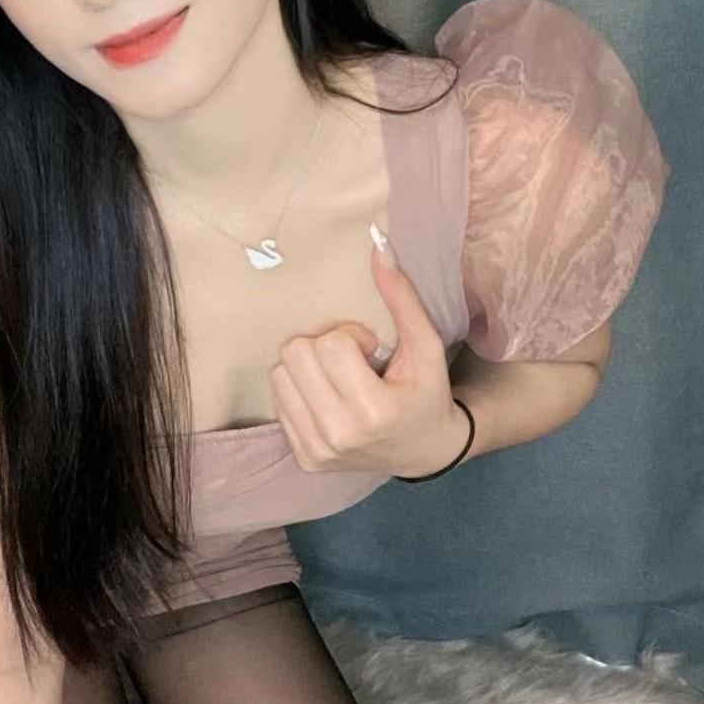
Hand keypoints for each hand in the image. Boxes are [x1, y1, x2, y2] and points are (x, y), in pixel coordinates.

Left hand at [267, 232, 466, 475]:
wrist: (426, 451)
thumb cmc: (426, 393)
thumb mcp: (425, 345)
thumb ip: (402, 297)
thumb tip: (378, 244)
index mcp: (372, 412)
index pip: (330, 345)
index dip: (350, 336)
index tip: (371, 350)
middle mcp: (338, 436)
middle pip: (295, 355)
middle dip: (323, 347)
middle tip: (352, 362)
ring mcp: (317, 451)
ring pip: (279, 374)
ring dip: (307, 367)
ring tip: (339, 379)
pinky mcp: (304, 458)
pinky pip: (278, 399)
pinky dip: (300, 389)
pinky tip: (330, 397)